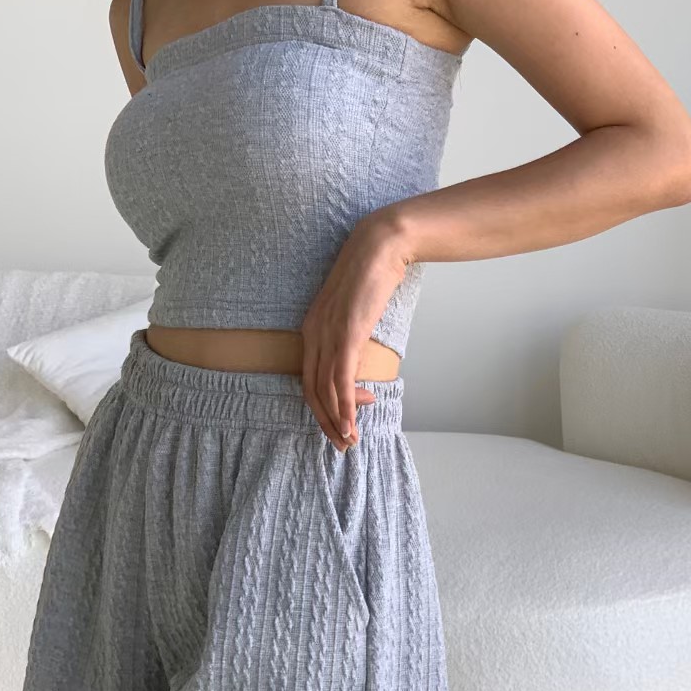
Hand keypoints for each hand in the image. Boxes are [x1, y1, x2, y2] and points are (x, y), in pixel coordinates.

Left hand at [300, 213, 411, 452]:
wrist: (380, 246)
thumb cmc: (372, 275)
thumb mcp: (356, 310)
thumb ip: (353, 332)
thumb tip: (360, 352)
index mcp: (312, 329)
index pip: (310, 378)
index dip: (325, 406)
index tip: (345, 421)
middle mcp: (313, 334)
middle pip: (312, 390)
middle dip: (326, 422)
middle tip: (342, 444)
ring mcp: (328, 334)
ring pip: (325, 390)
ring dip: (338, 420)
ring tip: (351, 439)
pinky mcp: (346, 333)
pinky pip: (340, 378)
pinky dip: (345, 405)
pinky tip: (353, 421)